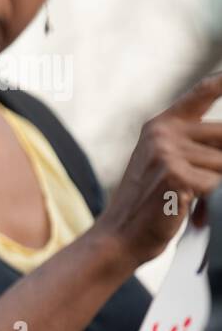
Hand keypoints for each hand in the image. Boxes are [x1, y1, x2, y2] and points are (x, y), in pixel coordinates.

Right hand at [95, 72, 221, 265]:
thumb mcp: (167, 165)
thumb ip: (197, 148)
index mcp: (160, 126)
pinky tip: (190, 211)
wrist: (118, 237)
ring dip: (217, 189)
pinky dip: (211, 203)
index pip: (202, 93)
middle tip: (202, 187)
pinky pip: (218, 185)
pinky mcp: (174, 175)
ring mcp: (167, 152)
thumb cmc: (149, 205)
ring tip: (194, 206)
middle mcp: (163, 133)